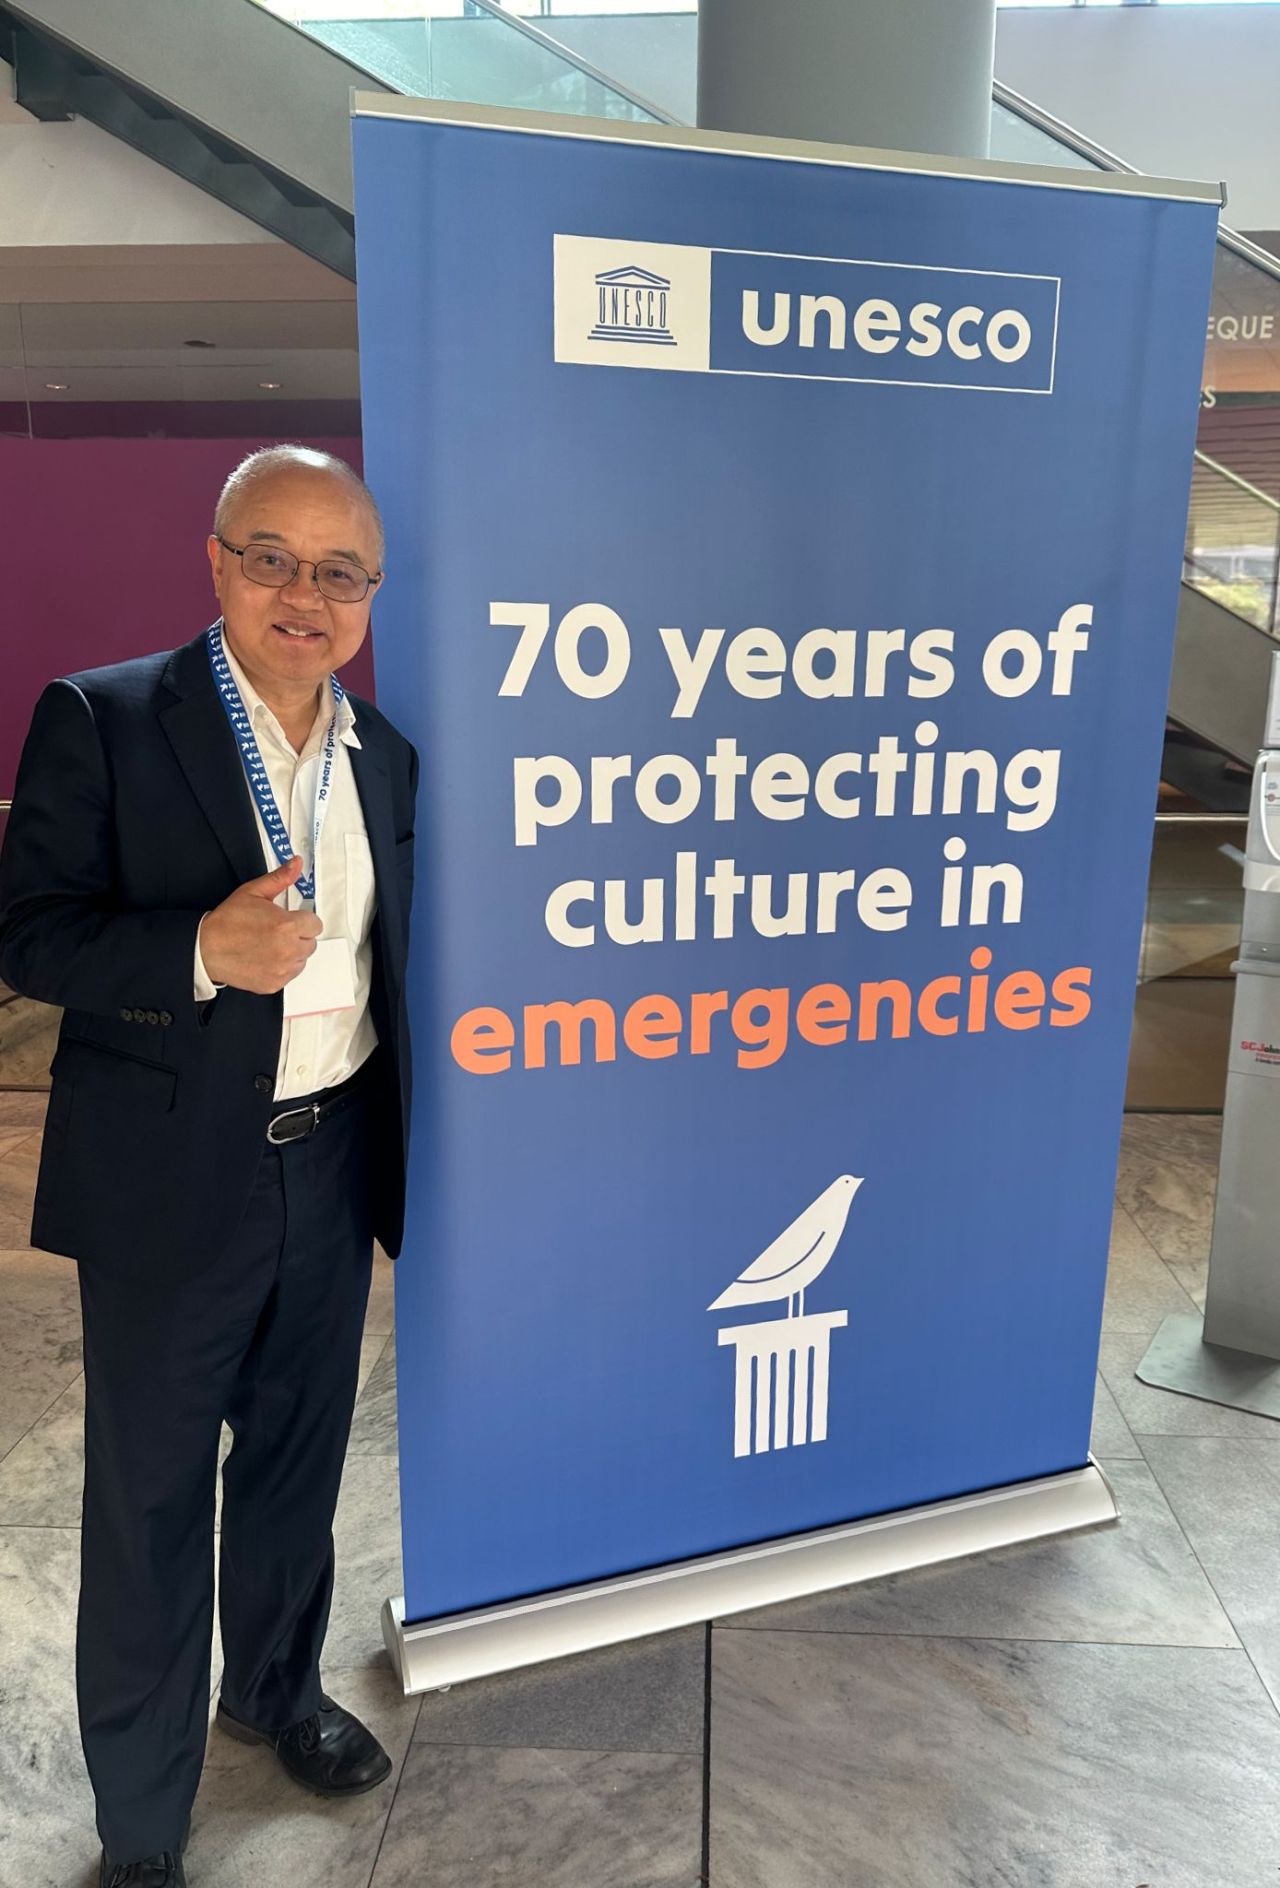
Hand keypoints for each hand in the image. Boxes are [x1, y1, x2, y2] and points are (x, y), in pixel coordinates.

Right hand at [198, 856, 323, 994]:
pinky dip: (282, 967)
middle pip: (311, 942)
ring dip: (292, 952)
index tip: (290, 919)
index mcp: (286, 926)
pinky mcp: (274, 984)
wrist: (206, 949)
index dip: (302, 919)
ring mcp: (282, 970)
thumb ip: (280, 878)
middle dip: (298, 935)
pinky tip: (265, 957)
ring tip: (270, 944)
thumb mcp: (253, 892)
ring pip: (302, 960)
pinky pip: (290, 974)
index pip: (315, 924)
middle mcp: (288, 950)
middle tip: (276, 930)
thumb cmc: (227, 921)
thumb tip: (296, 864)